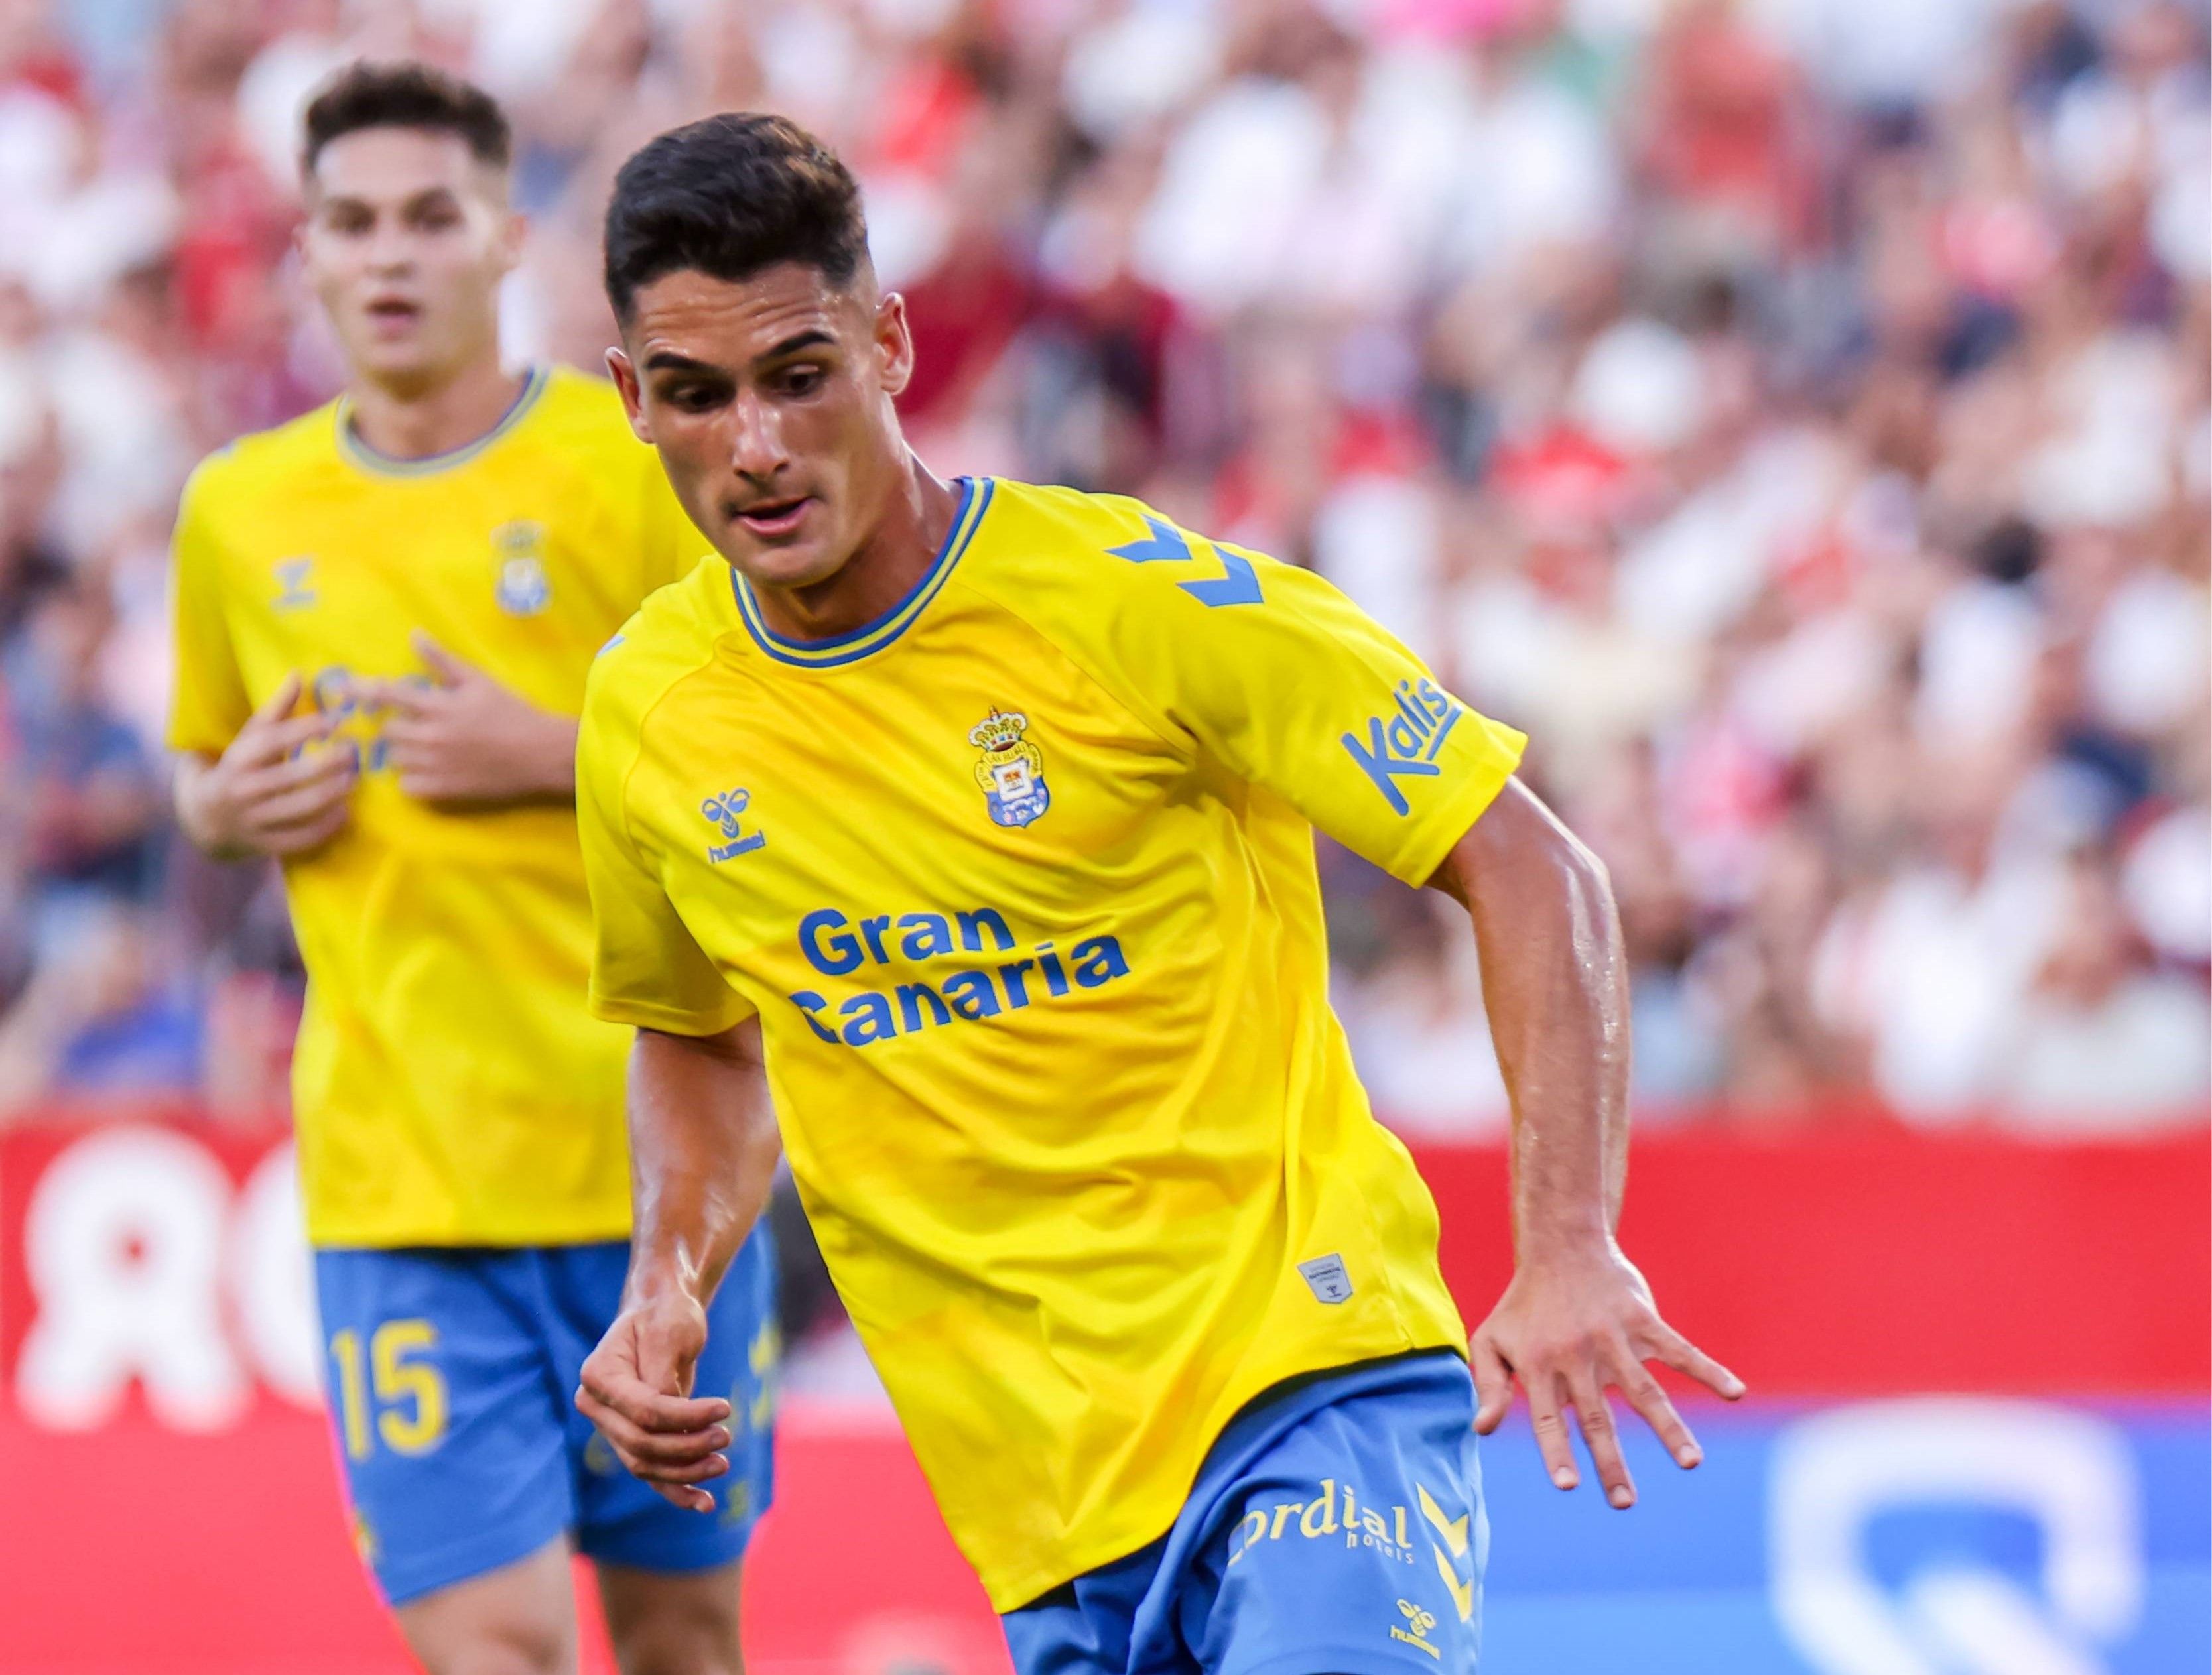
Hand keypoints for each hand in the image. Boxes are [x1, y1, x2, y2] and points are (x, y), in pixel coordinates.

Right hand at [176, 673, 353, 858]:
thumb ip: (276, 709)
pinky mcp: (264, 845)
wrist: (204, 818)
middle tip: (354, 752)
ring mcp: (253, 820)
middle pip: (292, 775)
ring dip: (333, 793)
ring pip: (301, 808)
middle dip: (328, 763)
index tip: (337, 720)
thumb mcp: (249, 738)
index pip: (274, 740)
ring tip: (354, 779)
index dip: (307, 729)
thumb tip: (300, 674)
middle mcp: (243, 789)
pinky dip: (327, 826)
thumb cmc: (238, 767)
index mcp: (238, 758)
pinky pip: (301, 838)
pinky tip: (346, 811)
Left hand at [376, 632, 576, 803]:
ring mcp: (435, 766)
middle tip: (420, 723)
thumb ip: (443, 661)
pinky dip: (413, 778)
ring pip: (397, 759)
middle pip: (389, 731)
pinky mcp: (443, 790)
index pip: (388, 695)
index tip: (341, 689)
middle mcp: (431, 736)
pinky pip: (408, 786)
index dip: (362, 690)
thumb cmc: (513, 712)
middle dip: (399, 725)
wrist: (541, 754)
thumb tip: (414, 636)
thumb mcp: (479, 681)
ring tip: (429, 746)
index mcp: (439, 706)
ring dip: (406, 751)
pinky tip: (432, 770)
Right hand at [574, 1292, 731, 1512]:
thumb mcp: (669, 1332)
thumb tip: (671, 1414)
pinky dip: (677, 1490)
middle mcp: (597, 1405)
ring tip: (723, 1464)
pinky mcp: (632, 1437)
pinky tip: (705, 1503)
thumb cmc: (667, 1315)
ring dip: (686, 1472)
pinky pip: (651, 1472)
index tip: (725, 1409)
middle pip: (641, 1445)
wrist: (663, 1311)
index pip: (643, 1411)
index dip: (685, 1417)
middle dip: (687, 1447)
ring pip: (645, 1465)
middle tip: (726, 1437)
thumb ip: (662, 1373)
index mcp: (598, 1375)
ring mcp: (612, 1425)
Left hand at [1471, 1242, 1742, 1509]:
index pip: (1548, 1417)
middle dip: (1611, 1462)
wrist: (1560, 1246)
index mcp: (1540, 1365)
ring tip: (1691, 1462)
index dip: (1557, 1450)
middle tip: (1624, 1503)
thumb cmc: (1524, 1304)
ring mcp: (1613, 1338)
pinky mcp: (1643, 1321)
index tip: (1569, 1485)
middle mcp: (1577, 1355)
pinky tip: (1734, 1393)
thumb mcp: (1492, 1340)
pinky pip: (1679, 1350)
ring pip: (1645, 1391)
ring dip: (1669, 1428)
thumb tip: (1481, 1430)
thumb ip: (1490, 1386)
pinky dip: (1708, 1370)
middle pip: (1598, 1418)